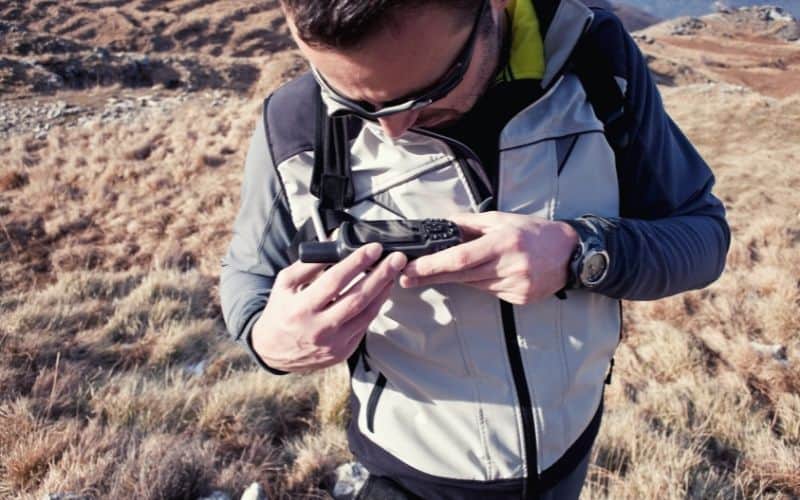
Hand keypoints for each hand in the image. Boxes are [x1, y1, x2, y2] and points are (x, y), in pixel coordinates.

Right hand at [252, 243, 406, 371]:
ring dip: (383, 291)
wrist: (273, 351)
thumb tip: (332, 244)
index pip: (334, 282)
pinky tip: (382, 292)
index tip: (373, 249)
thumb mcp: (285, 284)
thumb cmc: (281, 312)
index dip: (356, 263)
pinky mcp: (343, 352)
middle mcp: (319, 328)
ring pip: (366, 314)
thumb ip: (308, 264)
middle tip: (396, 259)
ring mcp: (334, 343)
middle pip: (357, 298)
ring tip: (393, 272)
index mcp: (302, 308)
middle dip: (380, 276)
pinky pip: (364, 326)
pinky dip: (375, 307)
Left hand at [399, 212, 577, 304]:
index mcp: (503, 242)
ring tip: (438, 272)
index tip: (411, 268)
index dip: (433, 265)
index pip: (460, 257)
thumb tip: (441, 226)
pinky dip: (481, 283)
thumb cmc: (534, 232)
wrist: (570, 252)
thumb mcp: (501, 219)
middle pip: (461, 275)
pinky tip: (485, 274)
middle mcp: (509, 266)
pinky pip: (490, 292)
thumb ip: (469, 224)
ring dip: (456, 279)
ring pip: (474, 285)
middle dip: (431, 276)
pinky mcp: (520, 298)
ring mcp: (516, 285)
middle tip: (406, 277)